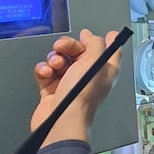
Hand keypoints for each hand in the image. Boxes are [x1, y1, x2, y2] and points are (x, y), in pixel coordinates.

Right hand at [30, 29, 121, 145]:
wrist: (60, 120)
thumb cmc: (80, 98)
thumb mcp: (94, 62)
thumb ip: (95, 44)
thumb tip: (90, 36)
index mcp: (104, 71)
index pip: (109, 52)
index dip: (106, 41)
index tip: (100, 34)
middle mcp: (89, 77)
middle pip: (79, 51)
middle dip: (68, 46)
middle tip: (61, 47)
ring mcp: (69, 83)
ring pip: (60, 59)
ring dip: (54, 58)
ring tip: (54, 66)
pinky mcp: (53, 89)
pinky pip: (46, 71)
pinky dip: (43, 70)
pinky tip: (46, 74)